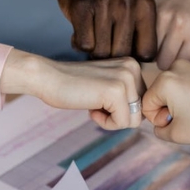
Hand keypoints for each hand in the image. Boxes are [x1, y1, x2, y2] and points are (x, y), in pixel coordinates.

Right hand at [0, 50, 145, 129]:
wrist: (47, 77)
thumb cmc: (72, 86)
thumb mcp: (106, 85)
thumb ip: (124, 95)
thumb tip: (141, 118)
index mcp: (132, 65)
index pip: (141, 102)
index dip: (120, 110)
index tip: (100, 100)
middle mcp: (134, 68)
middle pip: (141, 112)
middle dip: (118, 116)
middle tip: (95, 105)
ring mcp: (126, 79)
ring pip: (135, 120)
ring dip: (112, 120)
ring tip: (93, 107)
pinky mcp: (117, 92)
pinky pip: (122, 123)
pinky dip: (105, 123)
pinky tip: (90, 110)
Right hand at [52, 0, 155, 59]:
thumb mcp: (133, 5)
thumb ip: (140, 33)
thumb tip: (138, 73)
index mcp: (145, 7)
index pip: (146, 53)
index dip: (133, 59)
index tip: (122, 53)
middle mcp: (128, 4)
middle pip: (121, 56)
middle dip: (110, 58)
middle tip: (102, 47)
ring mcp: (104, 5)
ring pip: (100, 52)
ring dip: (92, 51)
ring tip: (91, 37)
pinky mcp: (81, 7)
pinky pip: (83, 44)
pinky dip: (79, 43)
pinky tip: (80, 31)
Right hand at [142, 60, 189, 162]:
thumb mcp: (177, 134)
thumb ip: (158, 129)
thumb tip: (160, 121)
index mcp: (166, 80)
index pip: (147, 104)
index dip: (158, 119)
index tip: (176, 124)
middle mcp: (178, 65)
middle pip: (161, 92)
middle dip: (170, 107)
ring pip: (177, 86)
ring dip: (183, 100)